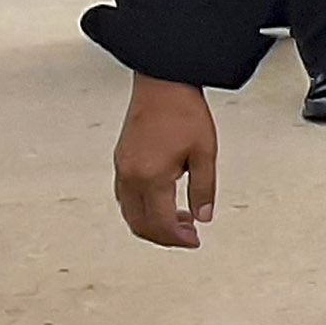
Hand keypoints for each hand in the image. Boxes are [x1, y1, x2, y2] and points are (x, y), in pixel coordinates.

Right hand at [115, 75, 220, 247]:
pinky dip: (141, 209)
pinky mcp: (120, 160)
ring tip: (180, 220)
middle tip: (189, 236)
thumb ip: (204, 189)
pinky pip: (125, 197)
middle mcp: (130, 176)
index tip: (195, 241)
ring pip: (129, 212)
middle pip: (140, 223)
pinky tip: (164, 203)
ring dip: (152, 223)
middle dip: (164, 236)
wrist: (162, 83)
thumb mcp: (205, 153)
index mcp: (151, 177)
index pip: (160, 223)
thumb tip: (204, 217)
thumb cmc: (185, 113)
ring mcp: (121, 168)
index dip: (178, 239)